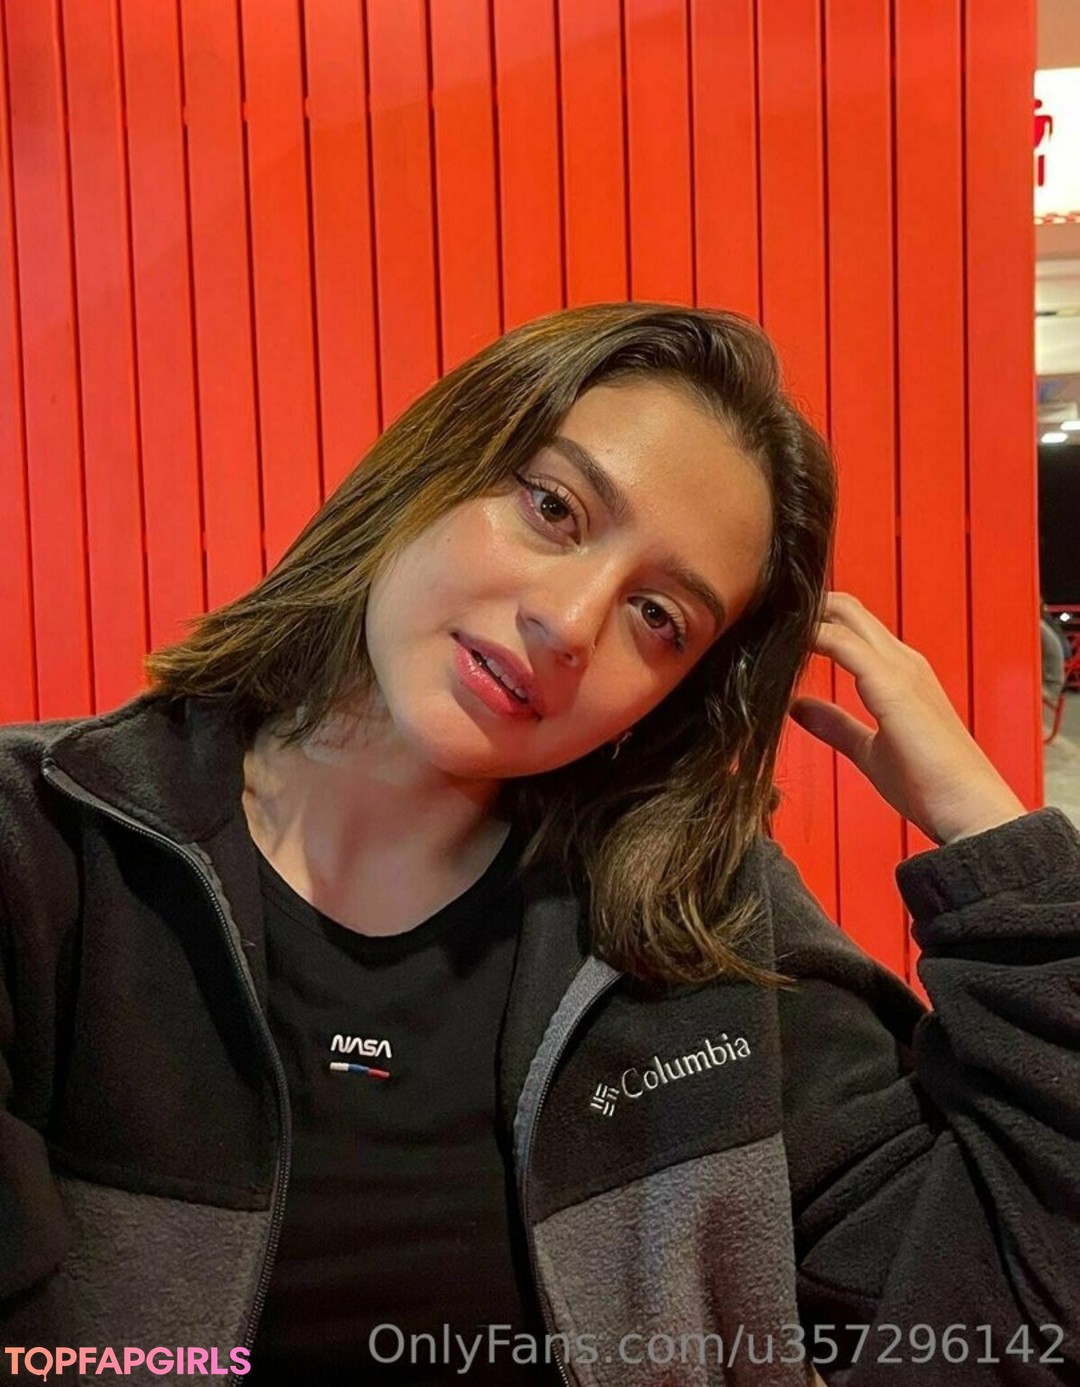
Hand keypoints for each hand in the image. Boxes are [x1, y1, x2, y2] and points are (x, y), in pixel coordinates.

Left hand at [788, 592, 1026, 846]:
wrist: (966, 808)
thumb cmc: (929, 786)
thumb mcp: (869, 751)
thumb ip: (835, 725)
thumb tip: (797, 707)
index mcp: (900, 673)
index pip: (852, 626)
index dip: (814, 621)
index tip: (773, 628)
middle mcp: (902, 661)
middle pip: (848, 608)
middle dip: (804, 607)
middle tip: (759, 615)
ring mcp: (900, 668)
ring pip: (845, 616)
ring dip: (804, 616)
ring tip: (763, 619)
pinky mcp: (892, 684)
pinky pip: (842, 643)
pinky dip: (810, 636)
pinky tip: (783, 643)